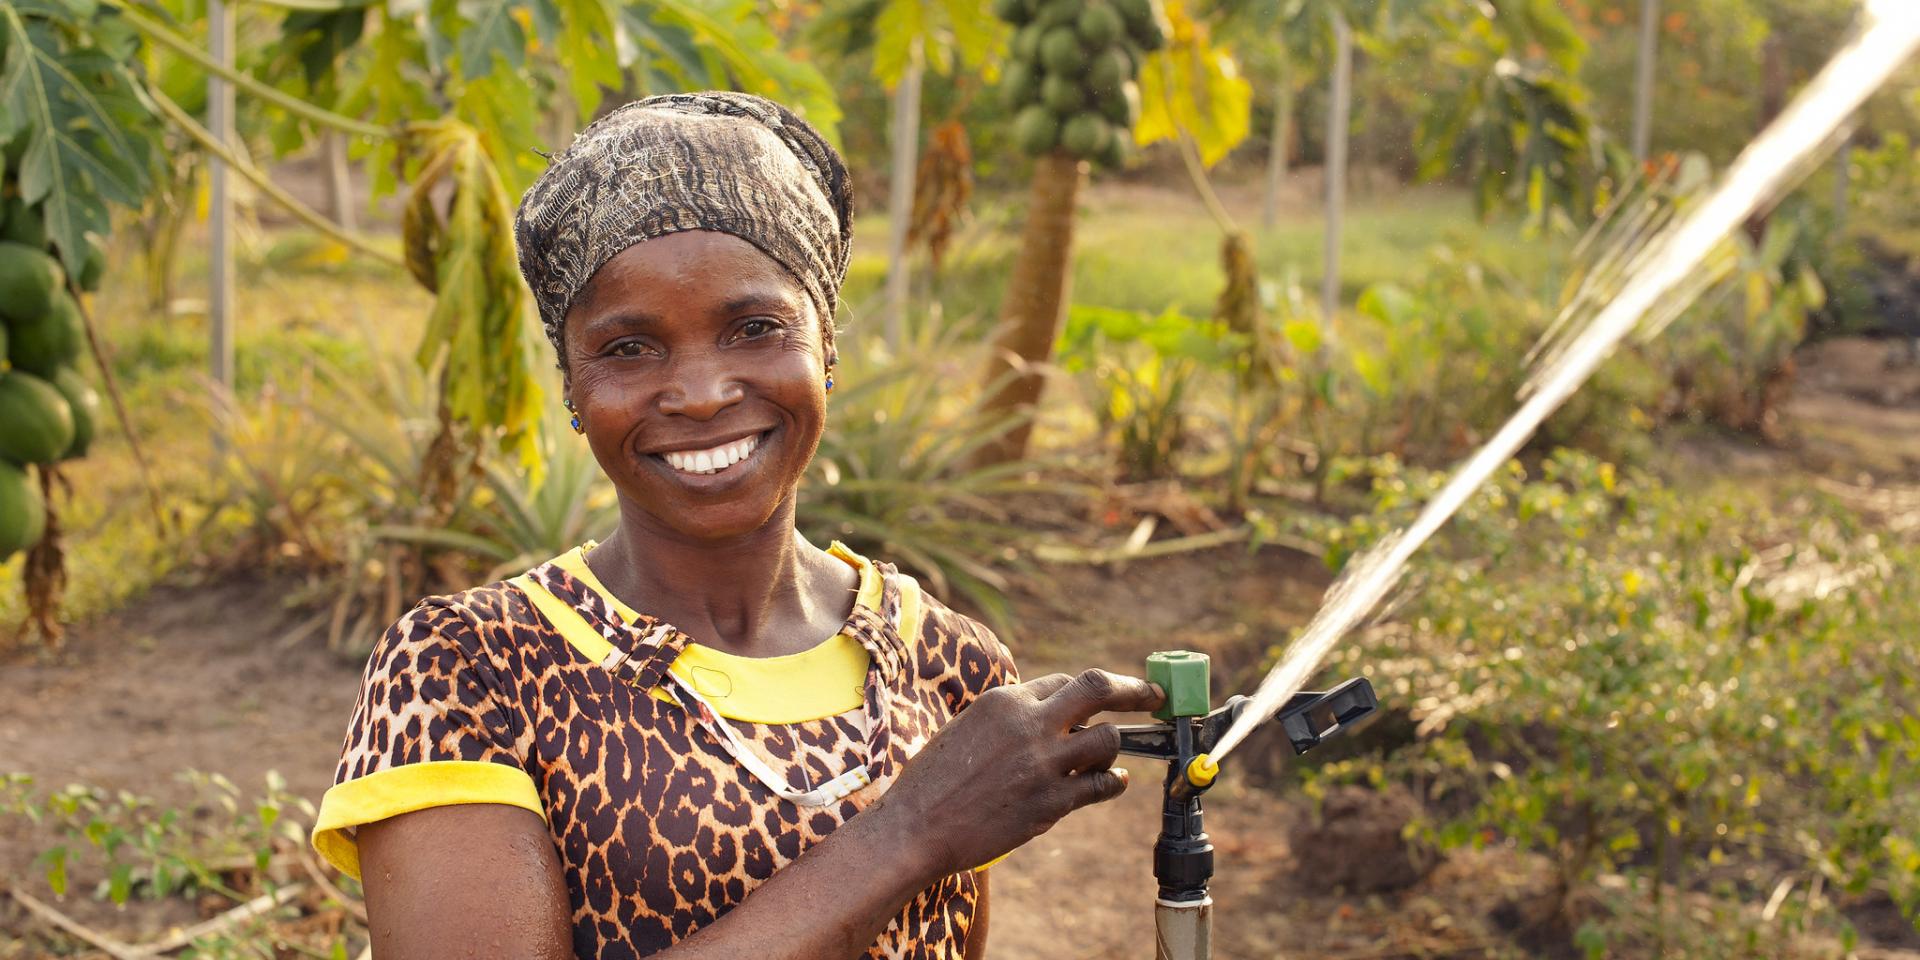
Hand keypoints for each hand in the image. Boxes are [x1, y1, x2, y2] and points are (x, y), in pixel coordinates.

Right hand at [867, 669, 1164, 878]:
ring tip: (1107, 758)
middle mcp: (1030, 725)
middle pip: (1099, 690)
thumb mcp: (967, 729)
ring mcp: (1044, 764)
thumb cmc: (933, 781)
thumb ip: (1009, 719)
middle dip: (1135, 690)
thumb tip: (1045, 717)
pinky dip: (1112, 783)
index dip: (1086, 694)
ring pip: (1108, 740)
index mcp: (1005, 701)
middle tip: (1154, 695)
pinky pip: (1101, 786)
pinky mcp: (1051, 803)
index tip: (1104, 697)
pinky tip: (1112, 783)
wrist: (917, 828)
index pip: (1064, 682)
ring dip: (1113, 748)